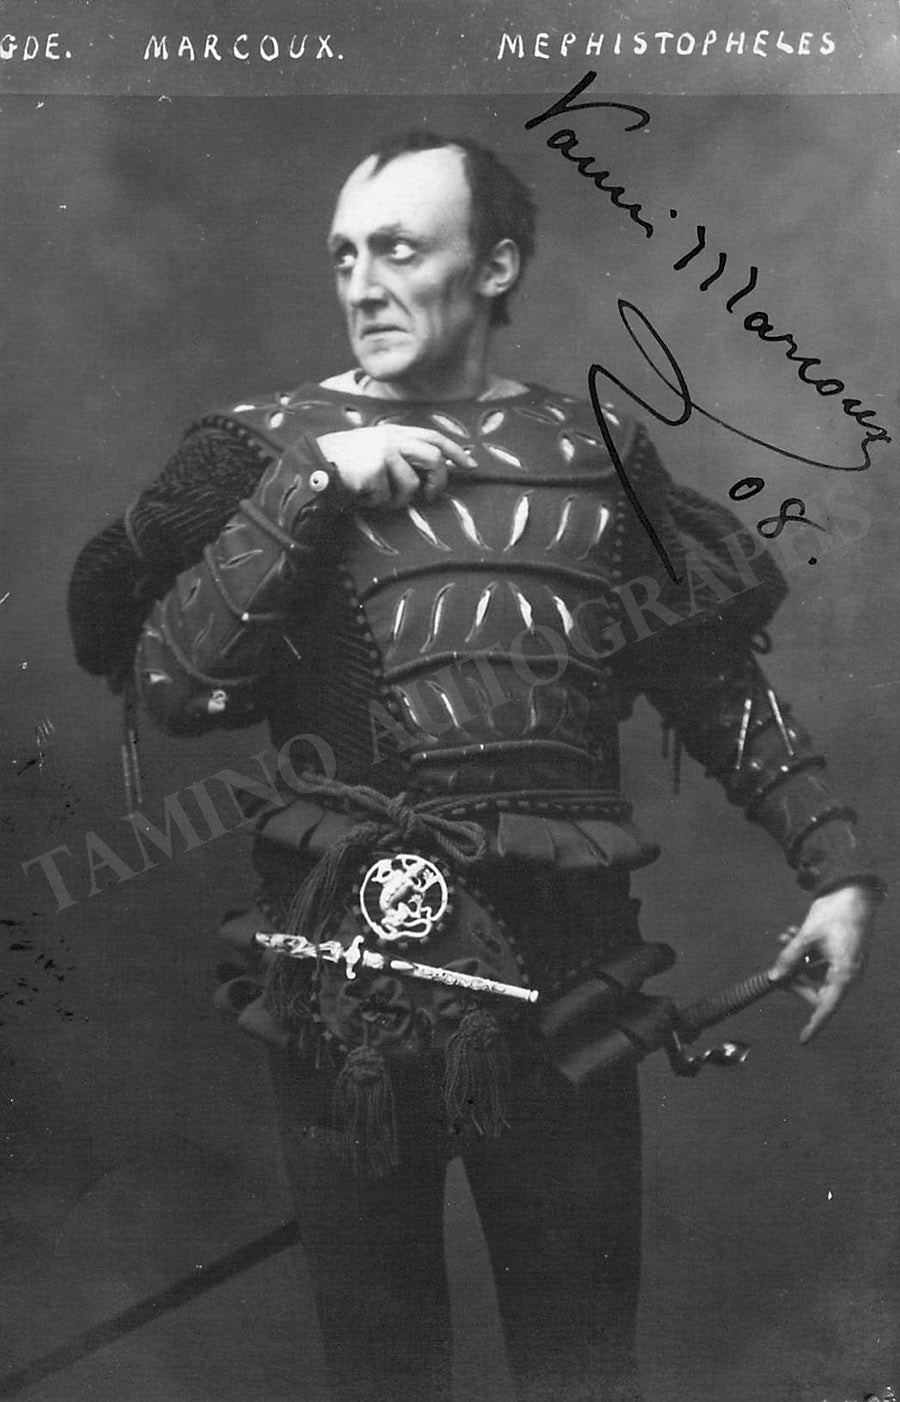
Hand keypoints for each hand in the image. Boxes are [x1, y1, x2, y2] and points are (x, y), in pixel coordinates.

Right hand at [315, 425, 472, 508]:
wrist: (315, 465)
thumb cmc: (346, 462)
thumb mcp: (374, 448)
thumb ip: (400, 452)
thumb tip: (431, 470)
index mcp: (394, 432)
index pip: (433, 437)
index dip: (454, 451)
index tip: (471, 464)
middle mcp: (392, 438)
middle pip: (433, 458)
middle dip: (438, 481)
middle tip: (430, 496)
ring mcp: (384, 453)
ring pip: (411, 484)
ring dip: (398, 500)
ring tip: (380, 498)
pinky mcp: (376, 469)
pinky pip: (388, 497)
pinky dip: (377, 503)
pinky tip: (362, 496)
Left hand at [768, 883, 877, 1042]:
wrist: (853, 891)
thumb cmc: (835, 913)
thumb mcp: (806, 936)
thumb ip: (789, 958)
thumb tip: (773, 977)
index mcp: (844, 974)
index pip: (827, 1007)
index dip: (814, 1024)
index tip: (802, 1039)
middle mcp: (847, 974)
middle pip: (816, 991)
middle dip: (794, 979)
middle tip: (777, 968)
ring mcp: (844, 965)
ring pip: (814, 975)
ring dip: (797, 961)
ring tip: (784, 937)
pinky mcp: (841, 956)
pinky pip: (820, 964)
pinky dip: (805, 953)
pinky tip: (792, 934)